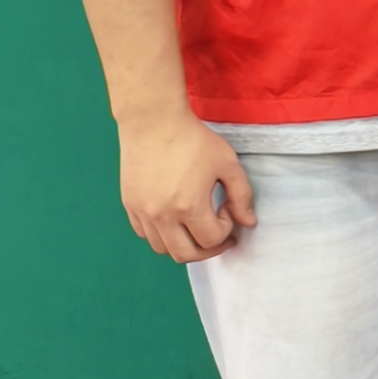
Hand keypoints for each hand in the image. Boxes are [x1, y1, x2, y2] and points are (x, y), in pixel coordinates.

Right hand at [122, 109, 255, 262]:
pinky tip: (174, 217)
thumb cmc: (193, 140)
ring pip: (163, 249)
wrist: (153, 122)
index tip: (226, 209)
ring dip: (183, 244)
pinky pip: (144, 234)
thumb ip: (242, 196)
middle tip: (218, 234)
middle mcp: (162, 216)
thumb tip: (248, 222)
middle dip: (207, 249)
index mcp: (189, 206)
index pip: (211, 240)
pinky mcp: (129, 205)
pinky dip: (161, 234)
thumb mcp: (228, 164)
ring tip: (195, 226)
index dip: (226, 229)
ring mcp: (142, 212)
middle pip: (185, 255)